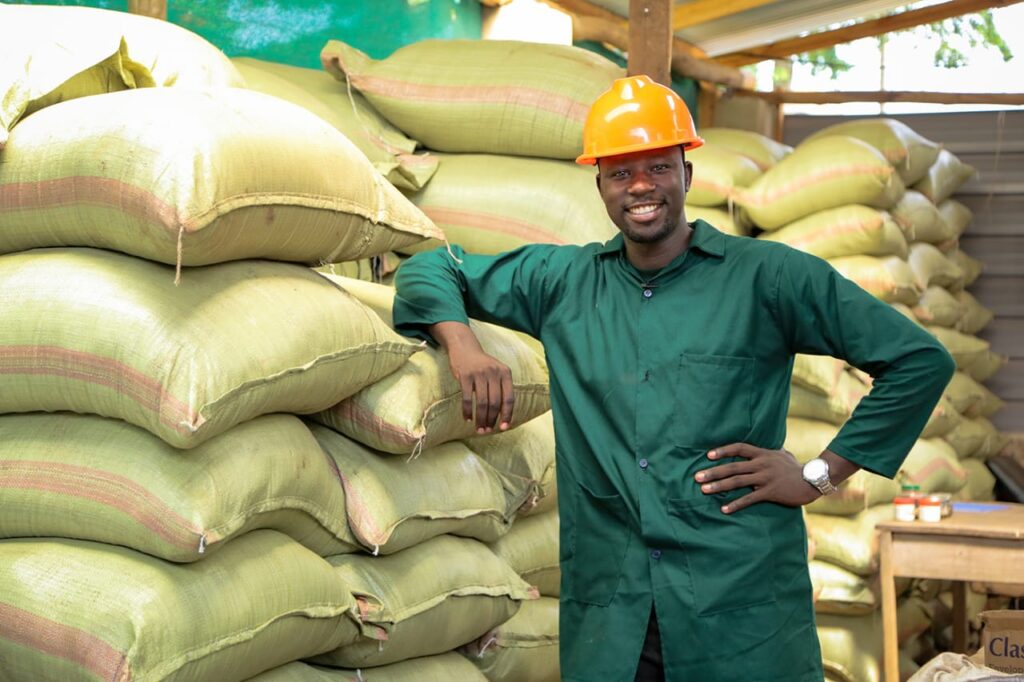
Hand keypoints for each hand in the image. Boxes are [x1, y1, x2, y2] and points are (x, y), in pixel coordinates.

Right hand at [447, 344, 514, 433]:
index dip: (507, 415)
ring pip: (482, 403)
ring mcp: (479, 373)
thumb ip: (501, 389)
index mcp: (505, 373)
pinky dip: (467, 411)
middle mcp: (494, 372)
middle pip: (495, 403)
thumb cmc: (482, 365)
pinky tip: (467, 419)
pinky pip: (467, 399)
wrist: (464, 348)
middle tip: (486, 431)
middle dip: (491, 420)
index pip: (509, 398)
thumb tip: (503, 416)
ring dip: (480, 419)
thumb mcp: (496, 372)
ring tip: (479, 428)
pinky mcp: (465, 375)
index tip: (504, 428)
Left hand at [694, 443, 819, 513]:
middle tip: (697, 477)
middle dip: (713, 471)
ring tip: (704, 490)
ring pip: (737, 482)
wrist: (812, 480)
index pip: (739, 447)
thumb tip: (764, 449)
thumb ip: (769, 452)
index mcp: (763, 453)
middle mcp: (761, 464)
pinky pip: (749, 499)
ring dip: (719, 486)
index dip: (723, 451)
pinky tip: (724, 509)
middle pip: (733, 467)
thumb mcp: (782, 454)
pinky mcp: (770, 492)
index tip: (708, 455)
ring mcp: (765, 478)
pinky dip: (736, 504)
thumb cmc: (796, 468)